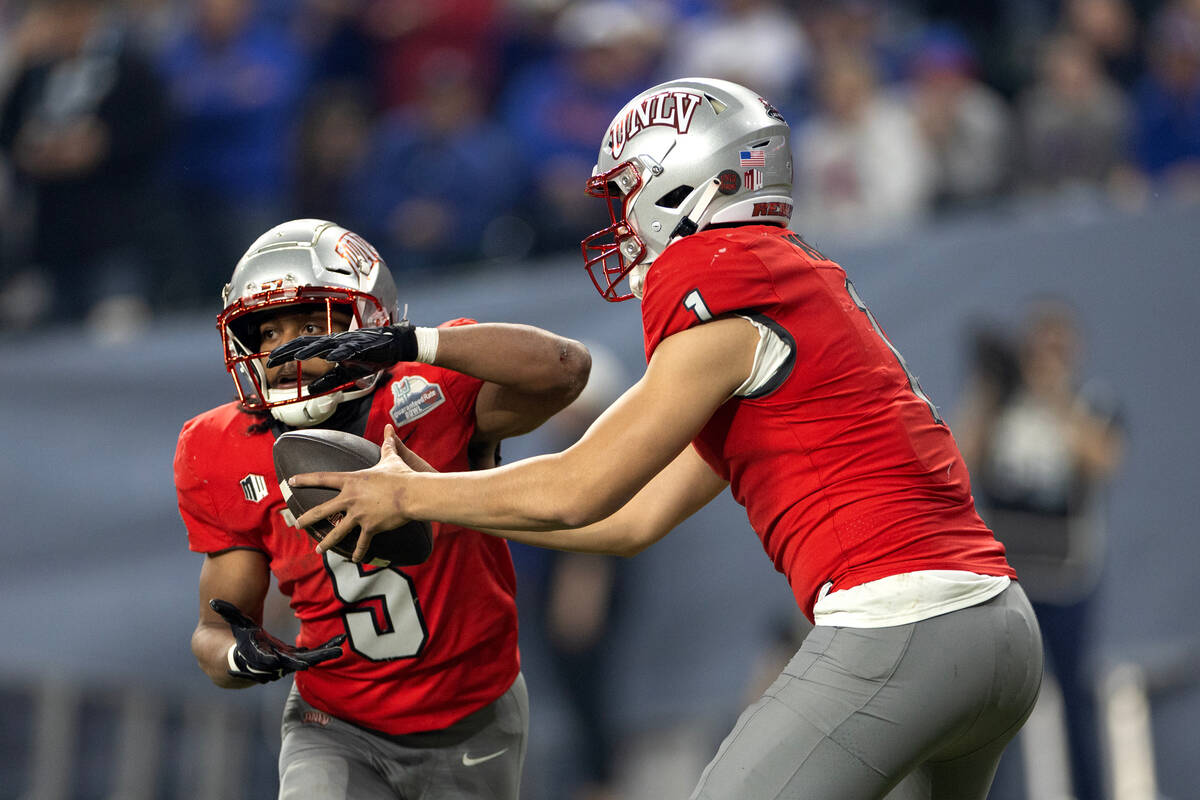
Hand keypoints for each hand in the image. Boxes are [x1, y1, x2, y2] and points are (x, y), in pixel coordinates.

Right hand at [210, 598, 344, 683]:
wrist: (239, 658)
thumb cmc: (236, 636)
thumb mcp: (234, 622)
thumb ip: (227, 612)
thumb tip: (214, 601)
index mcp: (255, 656)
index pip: (262, 661)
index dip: (268, 662)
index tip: (275, 661)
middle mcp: (272, 663)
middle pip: (288, 664)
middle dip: (300, 662)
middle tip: (310, 662)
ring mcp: (285, 662)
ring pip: (305, 660)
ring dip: (321, 656)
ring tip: (337, 651)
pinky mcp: (294, 658)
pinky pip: (311, 655)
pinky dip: (324, 650)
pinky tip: (338, 643)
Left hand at [266, 324, 417, 392]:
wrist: (394, 346)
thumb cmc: (370, 356)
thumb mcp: (346, 373)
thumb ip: (328, 381)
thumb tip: (309, 391)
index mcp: (330, 346)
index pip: (303, 347)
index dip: (286, 352)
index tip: (271, 361)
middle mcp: (336, 341)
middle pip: (308, 343)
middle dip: (290, 350)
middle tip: (273, 358)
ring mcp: (349, 342)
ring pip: (327, 345)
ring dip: (311, 350)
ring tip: (298, 356)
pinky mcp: (364, 346)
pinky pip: (350, 349)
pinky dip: (340, 353)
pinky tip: (331, 357)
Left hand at [291, 425, 433, 561]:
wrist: (412, 494)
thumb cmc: (401, 475)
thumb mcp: (391, 458)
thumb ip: (387, 443)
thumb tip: (389, 428)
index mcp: (351, 481)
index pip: (323, 479)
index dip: (306, 480)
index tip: (292, 481)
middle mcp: (350, 499)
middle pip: (322, 510)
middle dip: (307, 518)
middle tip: (298, 524)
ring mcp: (358, 515)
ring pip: (337, 531)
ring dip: (327, 542)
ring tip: (318, 549)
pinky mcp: (370, 527)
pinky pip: (362, 542)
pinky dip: (358, 552)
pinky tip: (354, 560)